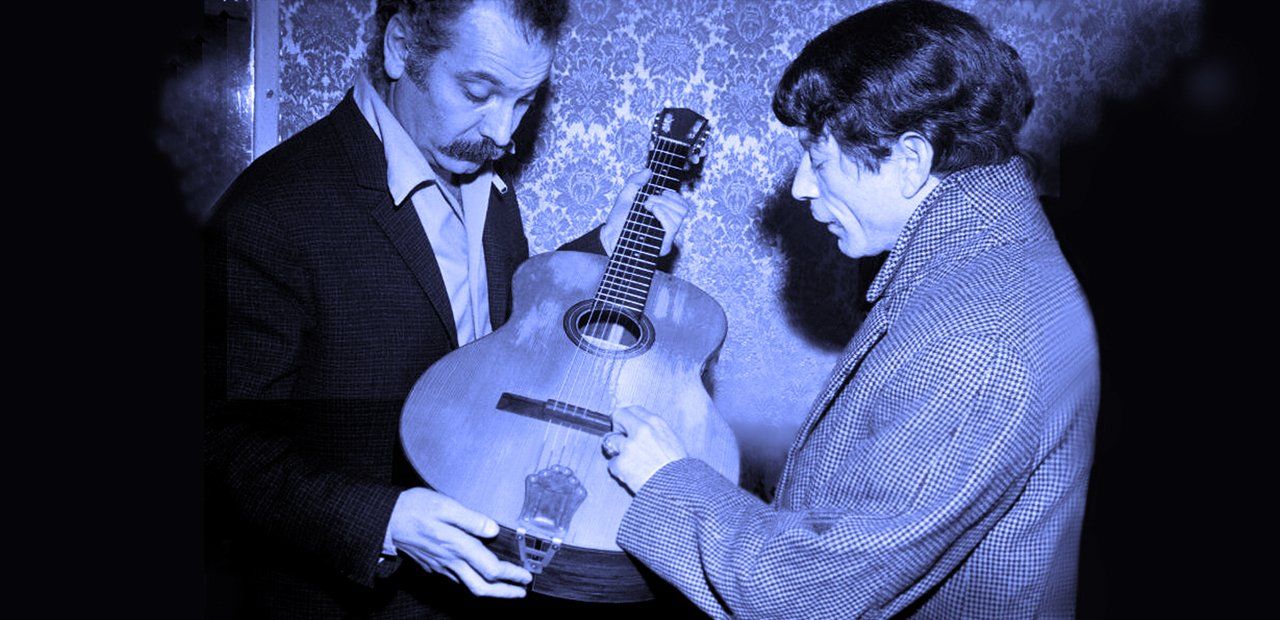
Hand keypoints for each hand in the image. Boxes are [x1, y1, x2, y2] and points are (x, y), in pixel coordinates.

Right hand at [387, 488, 531, 597]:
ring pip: (470, 587)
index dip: (511, 575)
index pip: (491, 568)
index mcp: (457, 546)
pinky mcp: (435, 566)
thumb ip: (471, 519)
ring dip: (491, 591)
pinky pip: (458, 581)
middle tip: (521, 593)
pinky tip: (481, 578)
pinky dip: (474, 583)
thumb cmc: (414, 509)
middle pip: (482, 587)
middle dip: (505, 593)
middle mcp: (451, 561)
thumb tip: (493, 530)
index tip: (526, 576)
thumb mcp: (445, 505)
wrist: (386, 520)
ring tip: (508, 589)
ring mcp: (442, 567)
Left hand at [601, 169, 691, 256]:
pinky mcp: (663, 245)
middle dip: (666, 199)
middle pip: (684, 208)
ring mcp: (666, 236)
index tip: (661, 191)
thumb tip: (648, 170)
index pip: (682, 204)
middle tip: (648, 200)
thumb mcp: (625, 196)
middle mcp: (667, 225)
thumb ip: (635, 181)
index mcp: (663, 214)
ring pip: (680, 216)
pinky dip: (663, 214)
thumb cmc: (618, 220)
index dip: (674, 195)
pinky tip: (652, 211)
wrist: (609, 237)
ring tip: (647, 206)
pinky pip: (672, 227)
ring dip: (663, 205)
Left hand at [604, 405, 688, 493]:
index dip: (627, 418)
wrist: (678, 489)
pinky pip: (612, 463)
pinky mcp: (621, 462)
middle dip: (617, 427)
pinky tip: (631, 473)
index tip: (625, 425)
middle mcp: (641, 430)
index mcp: (656, 422)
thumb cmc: (678, 469)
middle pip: (617, 416)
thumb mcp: (672, 441)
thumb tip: (640, 430)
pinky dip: (619, 469)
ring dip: (616, 450)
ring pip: (610, 440)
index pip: (633, 409)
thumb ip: (654, 432)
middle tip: (621, 439)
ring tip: (629, 461)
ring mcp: (629, 446)